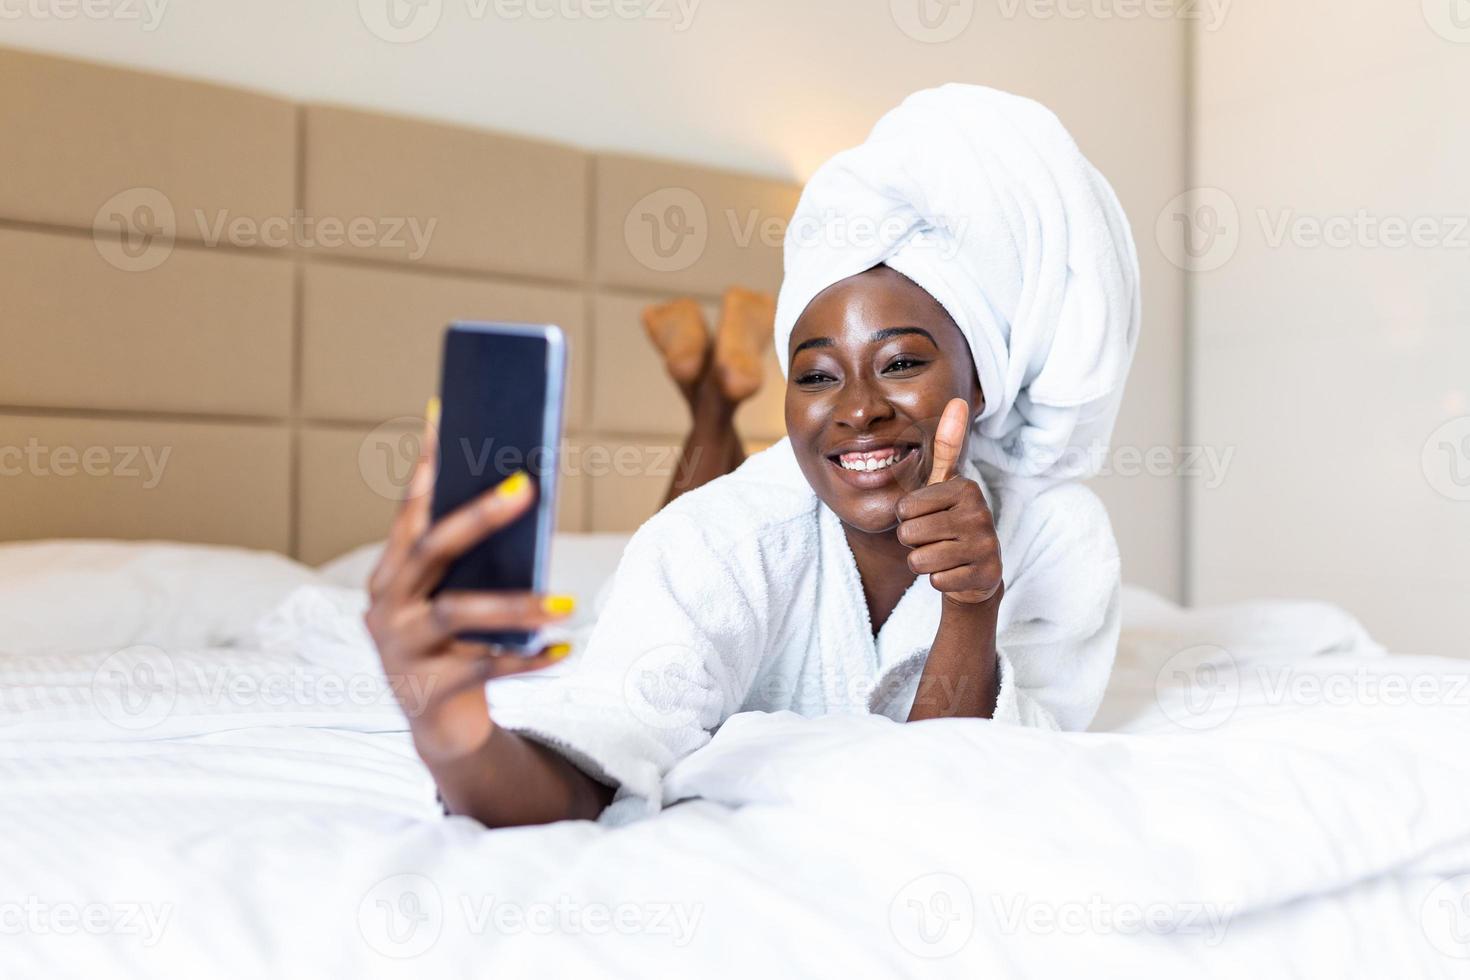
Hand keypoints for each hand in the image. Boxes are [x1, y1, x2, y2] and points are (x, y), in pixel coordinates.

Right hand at [364, 405, 573, 761]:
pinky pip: (485, 669)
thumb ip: (473, 558)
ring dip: (515, 603)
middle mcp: (387, 604)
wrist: (439, 724)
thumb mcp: (456, 596)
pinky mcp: (429, 689)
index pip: (411, 510)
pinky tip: (565, 647)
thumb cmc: (456, 643)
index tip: (445, 416)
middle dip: (480, 515)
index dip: (428, 465)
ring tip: (567, 600)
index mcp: (391, 572)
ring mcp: (402, 648)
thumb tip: (522, 491)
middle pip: (432, 548)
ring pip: (457, 612)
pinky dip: (528, 659)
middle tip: (528, 486)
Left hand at [895, 398, 1002, 604]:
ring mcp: (985, 545)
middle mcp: (980, 513)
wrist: (976, 571)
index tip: (929, 516)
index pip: (905, 508)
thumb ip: (946, 445)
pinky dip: (939, 580)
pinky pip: (935, 581)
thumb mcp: (944, 484)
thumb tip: (956, 400)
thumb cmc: (950, 521)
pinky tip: (955, 571)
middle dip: (913, 542)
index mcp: (965, 488)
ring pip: (919, 560)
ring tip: (943, 554)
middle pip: (909, 534)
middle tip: (936, 538)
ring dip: (923, 562)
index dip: (908, 517)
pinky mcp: (984, 575)